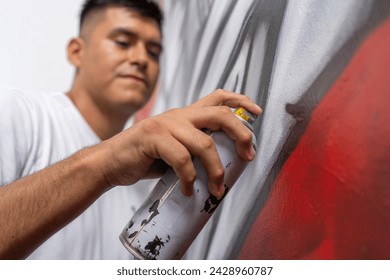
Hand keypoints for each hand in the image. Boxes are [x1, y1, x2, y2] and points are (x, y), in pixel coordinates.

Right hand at [100, 89, 261, 197]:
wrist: (111, 163)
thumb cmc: (145, 159)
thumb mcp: (174, 149)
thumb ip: (194, 148)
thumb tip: (224, 165)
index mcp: (185, 115)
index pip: (217, 97)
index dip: (240, 100)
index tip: (257, 111)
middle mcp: (178, 115)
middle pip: (220, 115)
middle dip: (241, 134)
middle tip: (248, 156)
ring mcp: (165, 125)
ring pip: (204, 143)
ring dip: (215, 171)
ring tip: (216, 190)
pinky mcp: (152, 138)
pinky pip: (181, 159)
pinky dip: (189, 179)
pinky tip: (187, 191)